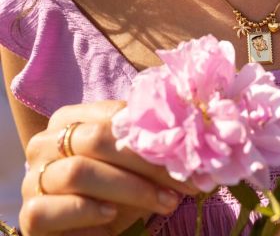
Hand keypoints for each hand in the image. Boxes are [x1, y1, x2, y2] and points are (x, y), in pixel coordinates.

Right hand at [20, 100, 197, 235]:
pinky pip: (53, 209)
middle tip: (181, 182)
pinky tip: (112, 218)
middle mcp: (44, 142)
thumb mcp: (129, 166)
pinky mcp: (29, 214)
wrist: (81, 229)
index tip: (187, 154)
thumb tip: (188, 135)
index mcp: (68, 119)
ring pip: (79, 172)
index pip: (111, 116)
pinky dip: (88, 212)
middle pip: (96, 140)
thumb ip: (145, 144)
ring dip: (130, 189)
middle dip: (145, 162)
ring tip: (164, 202)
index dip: (151, 134)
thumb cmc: (110, 190)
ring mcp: (33, 178)